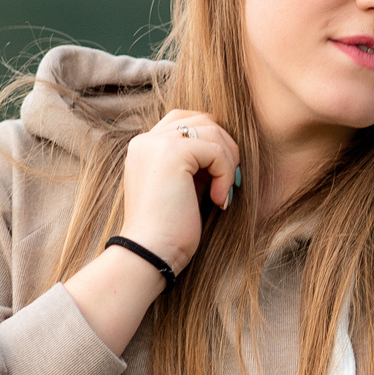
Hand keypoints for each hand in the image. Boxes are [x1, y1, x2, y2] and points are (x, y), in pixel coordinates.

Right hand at [114, 108, 237, 272]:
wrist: (150, 255)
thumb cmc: (169, 232)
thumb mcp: (183, 189)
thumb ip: (196, 164)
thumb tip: (228, 149)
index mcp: (145, 148)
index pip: (185, 121)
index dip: (211, 141)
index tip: (218, 177)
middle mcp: (146, 140)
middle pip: (202, 119)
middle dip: (224, 148)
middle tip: (228, 182)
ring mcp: (156, 144)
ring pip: (212, 131)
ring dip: (228, 163)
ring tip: (223, 194)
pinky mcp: (171, 153)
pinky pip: (216, 150)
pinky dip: (225, 174)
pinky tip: (219, 201)